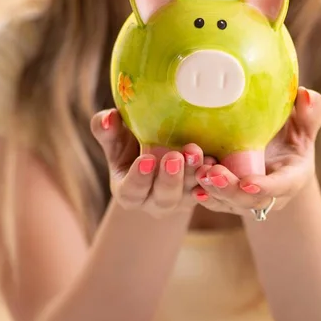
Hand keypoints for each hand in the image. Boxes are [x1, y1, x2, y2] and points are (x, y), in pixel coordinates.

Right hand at [91, 108, 213, 217]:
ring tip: (197, 152)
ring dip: (193, 174)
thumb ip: (106, 130)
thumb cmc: (130, 145)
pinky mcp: (200, 192)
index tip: (147, 159)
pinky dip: (212, 176)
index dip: (139, 178)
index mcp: (129, 192)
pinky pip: (209, 188)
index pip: (132, 191)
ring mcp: (181, 200)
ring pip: (188, 193)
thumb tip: (108, 118)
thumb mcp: (115, 139)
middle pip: (164, 197)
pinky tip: (215, 160)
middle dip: (170, 178)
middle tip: (175, 156)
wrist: (157, 151)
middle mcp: (155, 201)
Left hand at [191, 87, 320, 215]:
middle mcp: (268, 196)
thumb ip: (310, 113)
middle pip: (249, 201)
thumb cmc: (290, 136)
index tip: (248, 184)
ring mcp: (245, 201)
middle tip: (212, 173)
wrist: (274, 156)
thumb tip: (305, 95)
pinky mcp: (226, 200)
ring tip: (197, 172)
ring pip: (227, 203)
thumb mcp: (303, 125)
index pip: (280, 187)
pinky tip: (189, 183)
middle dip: (229, 190)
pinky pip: (213, 201)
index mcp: (291, 178)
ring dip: (211, 191)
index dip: (266, 188)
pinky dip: (201, 193)